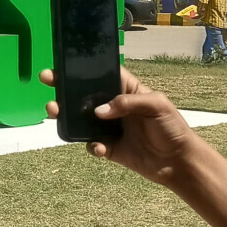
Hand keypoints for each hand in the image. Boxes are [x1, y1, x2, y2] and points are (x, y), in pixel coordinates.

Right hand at [41, 66, 200, 184]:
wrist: (178, 161)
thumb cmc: (172, 127)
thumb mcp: (157, 105)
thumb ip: (127, 103)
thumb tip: (98, 112)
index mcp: (126, 90)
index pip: (101, 74)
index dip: (82, 68)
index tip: (62, 64)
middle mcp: (114, 107)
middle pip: (84, 95)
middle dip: (64, 88)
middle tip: (47, 81)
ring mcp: (110, 128)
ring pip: (81, 120)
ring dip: (66, 116)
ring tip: (55, 112)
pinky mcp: (109, 148)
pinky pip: (91, 145)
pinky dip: (91, 146)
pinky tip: (99, 147)